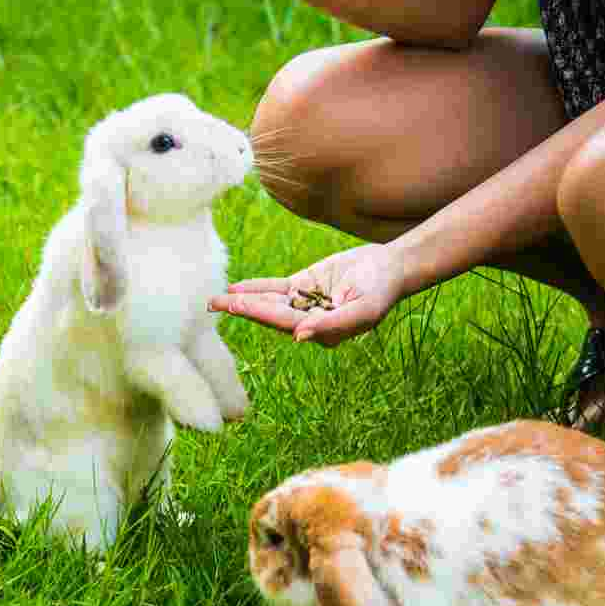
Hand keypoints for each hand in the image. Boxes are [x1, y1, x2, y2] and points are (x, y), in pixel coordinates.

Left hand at [208, 243, 411, 346]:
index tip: (237, 305)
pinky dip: (255, 287)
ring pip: (268, 302)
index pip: (284, 322)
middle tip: (213, 305)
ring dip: (242, 300)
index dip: (260, 313)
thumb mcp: (362, 310)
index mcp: (321, 332)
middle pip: (269, 315)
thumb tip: (299, 338)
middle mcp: (307, 321)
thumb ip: (332, 325)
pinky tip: (234, 287)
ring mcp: (303, 303)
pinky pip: (274, 288)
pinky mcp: (303, 286)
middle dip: (241, 310)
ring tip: (215, 300)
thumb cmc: (381, 292)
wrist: (391, 268)